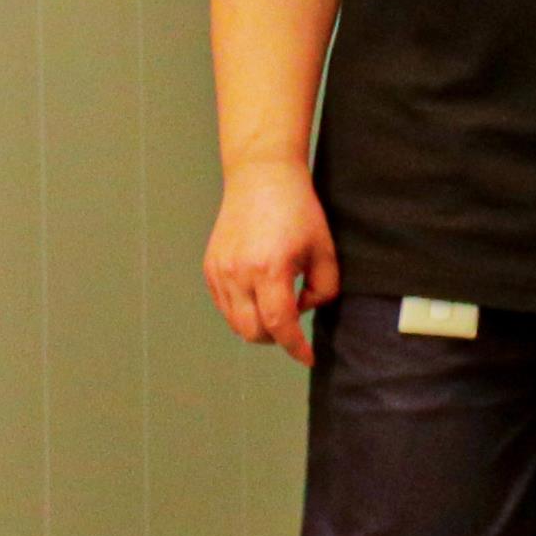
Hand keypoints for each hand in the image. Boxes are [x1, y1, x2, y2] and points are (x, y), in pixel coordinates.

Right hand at [206, 161, 336, 363]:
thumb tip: (305, 311)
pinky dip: (242, 311)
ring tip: (279, 308)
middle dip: (277, 338)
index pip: (280, 324)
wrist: (261, 179)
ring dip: (258, 326)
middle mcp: (238, 273)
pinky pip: (225, 305)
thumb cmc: (299, 211)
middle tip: (295, 329)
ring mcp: (219, 271)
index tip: (308, 357)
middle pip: (252, 331)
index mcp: (270, 269)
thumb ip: (323, 289)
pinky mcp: (210, 267)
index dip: (295, 347)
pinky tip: (260, 297)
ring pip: (235, 322)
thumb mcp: (325, 251)